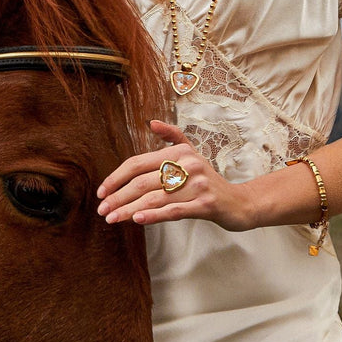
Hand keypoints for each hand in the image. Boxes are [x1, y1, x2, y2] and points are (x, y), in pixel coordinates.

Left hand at [96, 120, 253, 230]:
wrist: (238, 202)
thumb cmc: (208, 180)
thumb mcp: (192, 153)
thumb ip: (172, 136)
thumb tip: (150, 122)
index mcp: (179, 152)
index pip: (138, 162)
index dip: (117, 176)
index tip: (102, 191)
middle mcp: (187, 164)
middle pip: (142, 182)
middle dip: (118, 196)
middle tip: (102, 210)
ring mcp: (197, 184)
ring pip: (154, 197)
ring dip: (128, 209)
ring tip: (112, 218)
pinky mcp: (205, 205)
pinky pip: (174, 210)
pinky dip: (153, 215)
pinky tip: (137, 219)